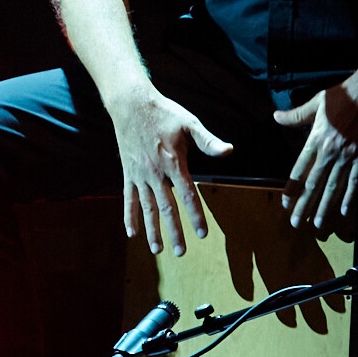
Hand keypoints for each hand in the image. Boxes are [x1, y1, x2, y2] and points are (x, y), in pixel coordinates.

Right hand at [108, 85, 232, 255]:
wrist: (131, 105)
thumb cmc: (163, 113)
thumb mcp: (189, 123)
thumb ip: (208, 140)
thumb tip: (228, 151)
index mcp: (173, 162)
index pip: (187, 194)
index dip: (196, 215)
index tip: (202, 233)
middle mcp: (155, 173)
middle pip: (166, 208)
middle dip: (174, 231)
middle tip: (181, 251)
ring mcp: (140, 175)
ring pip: (147, 208)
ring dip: (153, 230)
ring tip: (158, 250)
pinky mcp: (129, 173)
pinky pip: (128, 198)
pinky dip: (129, 216)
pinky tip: (132, 233)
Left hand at [272, 80, 357, 228]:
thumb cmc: (343, 96)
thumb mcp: (315, 103)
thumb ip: (295, 115)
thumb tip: (275, 117)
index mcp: (316, 139)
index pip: (299, 169)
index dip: (292, 188)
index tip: (285, 203)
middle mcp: (329, 151)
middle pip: (314, 183)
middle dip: (304, 205)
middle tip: (296, 224)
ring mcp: (348, 156)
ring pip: (334, 187)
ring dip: (325, 207)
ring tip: (317, 224)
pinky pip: (357, 181)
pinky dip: (351, 197)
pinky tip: (345, 212)